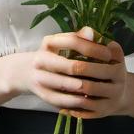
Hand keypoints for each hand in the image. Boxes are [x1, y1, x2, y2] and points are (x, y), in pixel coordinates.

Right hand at [14, 25, 129, 118]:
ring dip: (87, 87)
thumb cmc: (52, 55)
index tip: (108, 55)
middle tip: (108, 74)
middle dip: (93, 71)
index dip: (93, 48)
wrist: (25, 73)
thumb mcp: (61, 42)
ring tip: (102, 86)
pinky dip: (78, 100)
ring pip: (68, 85)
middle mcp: (40, 61)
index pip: (73, 42)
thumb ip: (78, 37)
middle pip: (71, 66)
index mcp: (47, 44)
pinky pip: (64, 101)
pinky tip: (90, 98)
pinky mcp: (43, 96)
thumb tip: (93, 33)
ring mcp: (40, 80)